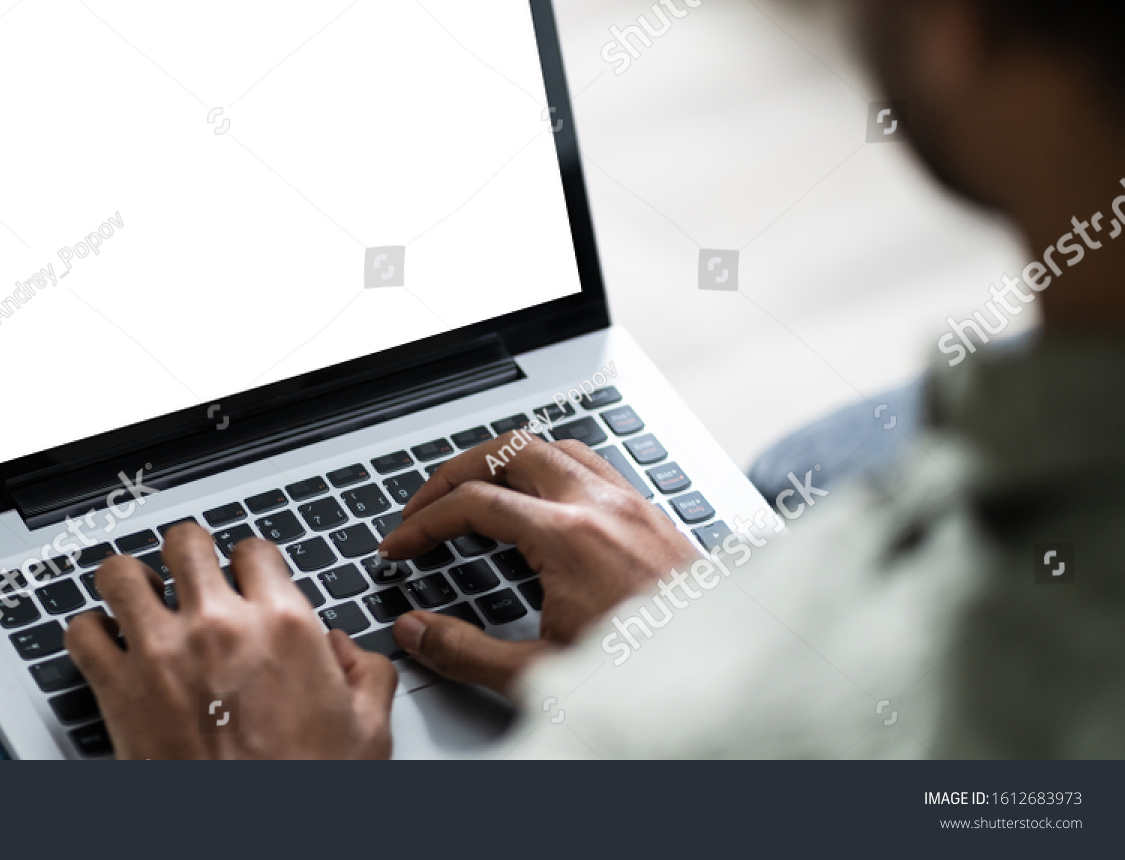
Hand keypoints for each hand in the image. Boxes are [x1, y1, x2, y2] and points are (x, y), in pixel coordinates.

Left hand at [65, 525, 395, 758]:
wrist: (254, 846)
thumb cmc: (305, 791)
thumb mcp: (367, 732)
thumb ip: (365, 675)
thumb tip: (347, 651)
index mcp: (284, 625)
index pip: (253, 549)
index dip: (248, 563)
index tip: (242, 579)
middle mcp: (220, 626)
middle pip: (185, 542)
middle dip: (187, 555)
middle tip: (187, 577)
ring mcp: (163, 654)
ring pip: (123, 573)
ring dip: (130, 582)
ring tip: (138, 598)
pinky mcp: (118, 691)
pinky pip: (82, 633)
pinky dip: (88, 633)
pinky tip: (106, 645)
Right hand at [377, 434, 695, 693]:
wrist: (725, 677)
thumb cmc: (649, 676)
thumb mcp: (542, 675)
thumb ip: (467, 652)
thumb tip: (415, 631)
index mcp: (569, 538)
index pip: (473, 503)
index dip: (422, 522)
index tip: (399, 546)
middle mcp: (601, 507)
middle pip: (508, 450)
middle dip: (455, 472)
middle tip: (425, 504)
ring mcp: (630, 504)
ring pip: (552, 446)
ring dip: (505, 461)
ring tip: (475, 489)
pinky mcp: (651, 513)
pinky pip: (591, 462)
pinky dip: (550, 467)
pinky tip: (541, 497)